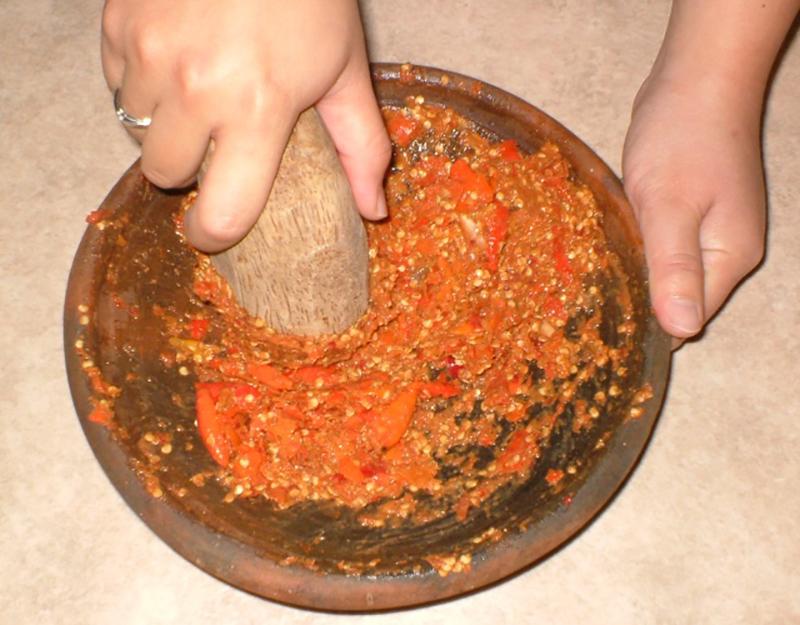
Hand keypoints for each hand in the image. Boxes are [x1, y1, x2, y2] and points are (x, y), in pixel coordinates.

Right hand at [101, 0, 390, 251]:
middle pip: (164, 174)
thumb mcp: (347, 71)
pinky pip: (116, 80)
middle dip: (188, 169)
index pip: (221, 213)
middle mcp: (194, 87)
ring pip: (136, 127)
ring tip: (198, 90)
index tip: (215, 230)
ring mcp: (147, 51)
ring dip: (164, 122)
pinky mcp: (117, 22)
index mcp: (257, 110)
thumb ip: (361, 147)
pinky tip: (175, 57)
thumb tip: (373, 212)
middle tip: (217, 140)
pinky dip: (140, 80)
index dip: (214, 234)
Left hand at [622, 69, 765, 346]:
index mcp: (729, 258)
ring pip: (672, 273)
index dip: (651, 329)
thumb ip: (675, 269)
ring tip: (595, 284)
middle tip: (591, 309)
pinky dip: (641, 251)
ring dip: (639, 277)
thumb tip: (682, 330)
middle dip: (643, 306)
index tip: (607, 334)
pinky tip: (613, 249)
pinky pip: (666, 247)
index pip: (691, 318)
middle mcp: (728, 250)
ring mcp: (714, 229)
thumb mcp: (669, 208)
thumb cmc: (681, 139)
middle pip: (683, 300)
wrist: (696, 79)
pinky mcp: (695, 211)